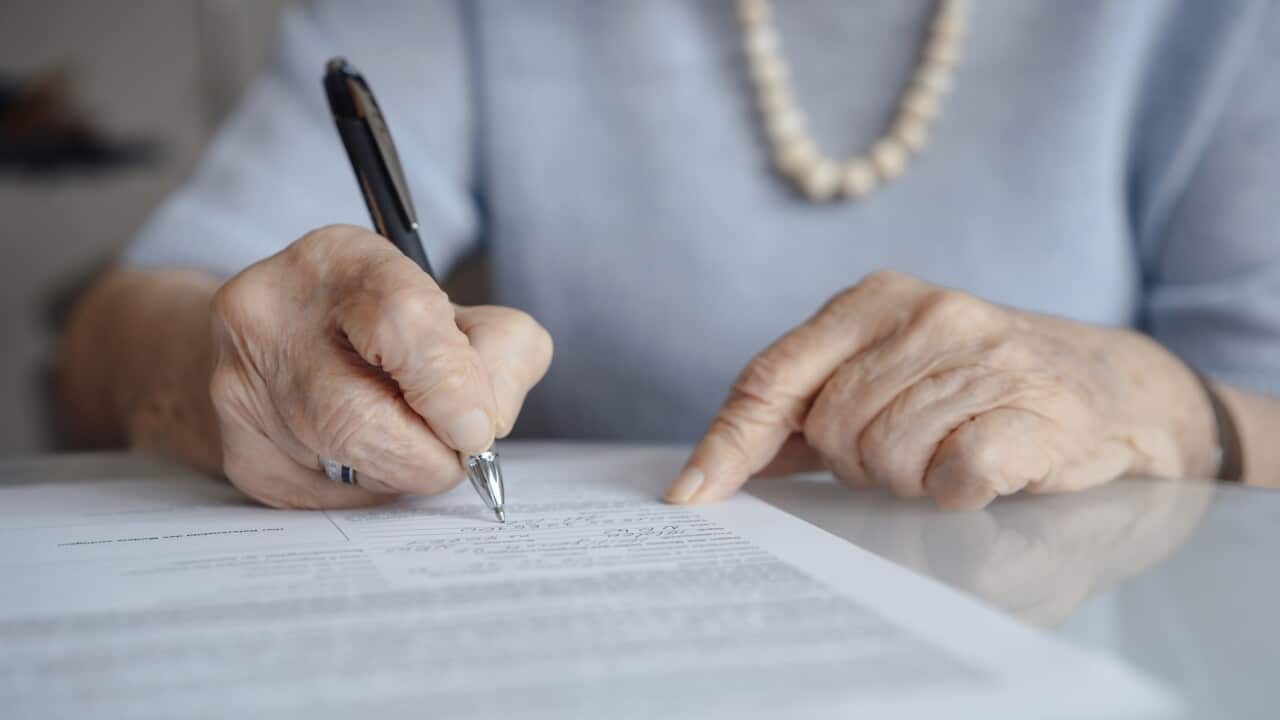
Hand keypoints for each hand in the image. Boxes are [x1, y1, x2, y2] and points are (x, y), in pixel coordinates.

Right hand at [209, 225, 551, 508]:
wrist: (282, 346)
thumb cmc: (387, 329)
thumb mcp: (455, 312)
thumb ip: (501, 354)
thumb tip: (485, 427)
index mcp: (338, 261)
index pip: (403, 321)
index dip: (453, 388)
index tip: (478, 427)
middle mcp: (271, 318)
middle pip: (361, 421)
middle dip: (430, 454)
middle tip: (455, 451)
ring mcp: (241, 390)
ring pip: (349, 471)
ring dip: (402, 473)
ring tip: (402, 437)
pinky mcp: (242, 455)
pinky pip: (329, 503)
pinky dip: (367, 491)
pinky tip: (361, 456)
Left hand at [667, 271, 1216, 508]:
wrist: (1107, 385)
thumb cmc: (973, 384)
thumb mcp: (883, 372)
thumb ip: (802, 408)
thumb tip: (713, 468)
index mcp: (873, 299)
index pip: (773, 376)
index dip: (729, 442)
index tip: (690, 494)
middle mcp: (927, 313)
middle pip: (828, 428)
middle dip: (855, 461)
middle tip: (903, 450)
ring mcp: (984, 357)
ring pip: (887, 458)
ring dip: (909, 477)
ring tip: (947, 450)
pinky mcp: (1035, 410)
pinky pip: (954, 475)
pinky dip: (956, 491)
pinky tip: (979, 471)